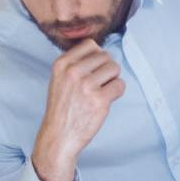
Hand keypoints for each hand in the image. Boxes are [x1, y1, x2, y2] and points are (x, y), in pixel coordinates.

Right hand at [32, 39, 124, 180]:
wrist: (59, 136)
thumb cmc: (62, 108)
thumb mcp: (60, 79)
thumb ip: (76, 63)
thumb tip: (100, 51)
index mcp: (62, 64)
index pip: (90, 45)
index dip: (96, 56)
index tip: (93, 69)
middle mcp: (73, 72)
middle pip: (105, 56)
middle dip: (106, 69)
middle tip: (98, 84)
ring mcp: (87, 85)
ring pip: (115, 68)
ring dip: (112, 79)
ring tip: (101, 91)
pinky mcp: (100, 100)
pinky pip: (120, 85)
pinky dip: (116, 92)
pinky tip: (105, 100)